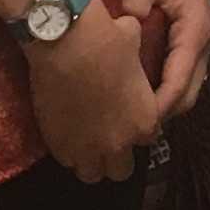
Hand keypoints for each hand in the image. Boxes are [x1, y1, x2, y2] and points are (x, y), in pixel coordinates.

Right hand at [25, 4, 162, 182]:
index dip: (138, 126)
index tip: (128, 116)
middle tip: (106, 136)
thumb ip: (136, 59)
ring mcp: (89, 149)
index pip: (149, 138)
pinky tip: (65, 134)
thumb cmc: (108, 39)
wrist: (68, 43)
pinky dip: (68, 151)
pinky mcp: (60, 146)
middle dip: (117, 155)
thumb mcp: (135, 45)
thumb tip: (134, 35)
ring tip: (83, 142)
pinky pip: (67, 161)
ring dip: (91, 161)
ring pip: (93, 174)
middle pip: (123, 169)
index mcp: (146, 121)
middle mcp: (120, 142)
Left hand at [123, 0, 209, 123]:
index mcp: (195, 30)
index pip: (179, 82)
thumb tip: (120, 36)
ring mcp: (198, 38)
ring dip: (163, 101)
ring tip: (130, 114)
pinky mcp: (189, 34)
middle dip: (161, 113)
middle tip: (126, 126)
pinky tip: (137, 89)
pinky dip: (164, 86)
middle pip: (188, 93)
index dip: (157, 107)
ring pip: (187, 84)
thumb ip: (135, 9)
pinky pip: (180, 70)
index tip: (132, 123)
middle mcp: (203, 39)